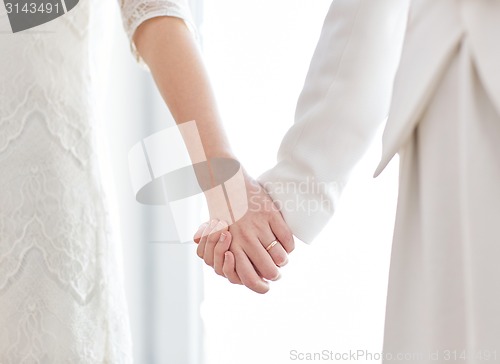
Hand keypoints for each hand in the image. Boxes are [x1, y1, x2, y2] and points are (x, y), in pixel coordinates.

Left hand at [194, 173, 294, 293]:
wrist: (226, 184)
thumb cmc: (224, 215)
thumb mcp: (220, 239)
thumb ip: (231, 258)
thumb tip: (248, 276)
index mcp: (231, 247)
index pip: (248, 279)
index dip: (260, 287)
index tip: (265, 285)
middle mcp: (245, 239)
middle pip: (269, 272)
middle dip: (275, 275)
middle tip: (275, 271)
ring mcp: (259, 226)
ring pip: (280, 257)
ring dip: (283, 260)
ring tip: (280, 256)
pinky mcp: (271, 214)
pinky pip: (288, 239)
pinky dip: (289, 245)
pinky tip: (284, 243)